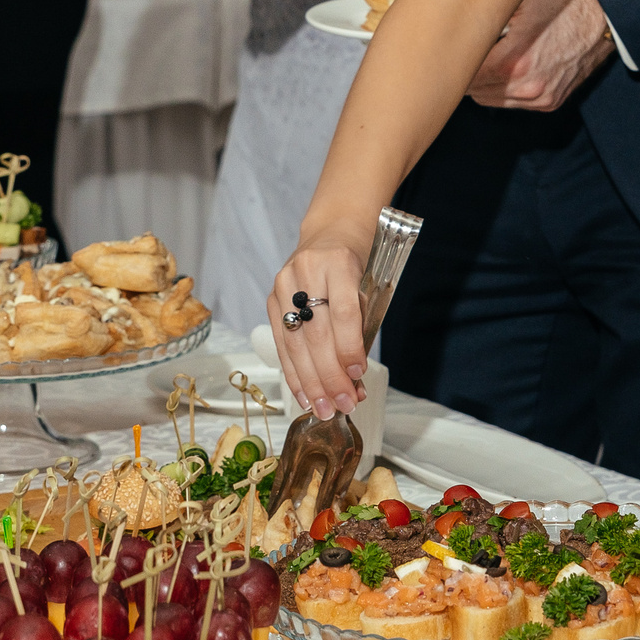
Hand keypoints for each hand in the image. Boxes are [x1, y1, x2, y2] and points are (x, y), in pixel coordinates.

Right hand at [269, 232, 370, 418]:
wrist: (332, 231)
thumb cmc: (358, 261)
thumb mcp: (368, 284)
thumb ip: (361, 326)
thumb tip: (355, 377)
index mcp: (338, 262)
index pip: (342, 311)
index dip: (349, 347)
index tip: (358, 375)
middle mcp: (307, 270)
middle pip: (316, 332)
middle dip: (331, 375)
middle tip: (344, 404)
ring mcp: (285, 284)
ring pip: (295, 342)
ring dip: (311, 382)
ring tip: (325, 409)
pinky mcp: (271, 297)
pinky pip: (282, 343)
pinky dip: (294, 373)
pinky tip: (305, 395)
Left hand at [467, 0, 613, 110]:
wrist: (605, 12)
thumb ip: (484, 14)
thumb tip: (454, 18)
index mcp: (515, 62)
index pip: (465, 76)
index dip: (454, 59)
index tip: (451, 47)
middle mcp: (528, 87)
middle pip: (474, 92)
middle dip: (468, 72)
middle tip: (466, 51)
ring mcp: (541, 98)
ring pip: (491, 100)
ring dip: (485, 83)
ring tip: (488, 57)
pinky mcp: (552, 102)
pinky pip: (514, 103)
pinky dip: (506, 89)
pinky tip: (509, 66)